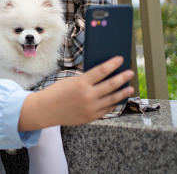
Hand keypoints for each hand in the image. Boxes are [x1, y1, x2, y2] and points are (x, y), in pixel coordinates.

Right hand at [18, 56, 133, 130]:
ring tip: (130, 87)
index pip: (102, 71)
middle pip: (111, 85)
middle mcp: (88, 95)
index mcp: (81, 83)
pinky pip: (107, 109)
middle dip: (122, 77)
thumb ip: (86, 80)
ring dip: (123, 92)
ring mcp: (91, 107)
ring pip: (112, 98)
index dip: (112, 64)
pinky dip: (114, 104)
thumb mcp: (70, 81)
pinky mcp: (91, 117)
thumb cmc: (56, 93)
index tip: (120, 59)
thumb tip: (103, 76)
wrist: (45, 110)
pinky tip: (118, 100)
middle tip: (130, 73)